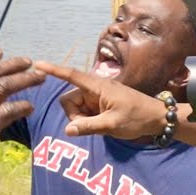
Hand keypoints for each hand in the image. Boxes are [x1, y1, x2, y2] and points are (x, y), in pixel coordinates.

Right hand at [31, 61, 167, 139]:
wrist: (157, 118)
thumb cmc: (138, 117)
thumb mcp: (113, 124)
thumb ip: (89, 126)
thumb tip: (68, 129)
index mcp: (98, 86)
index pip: (71, 76)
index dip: (53, 70)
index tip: (38, 65)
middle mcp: (95, 89)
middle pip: (69, 99)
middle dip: (74, 115)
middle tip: (92, 125)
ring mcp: (97, 97)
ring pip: (76, 108)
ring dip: (82, 120)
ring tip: (101, 126)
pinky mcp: (100, 105)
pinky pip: (84, 113)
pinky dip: (88, 121)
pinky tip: (102, 125)